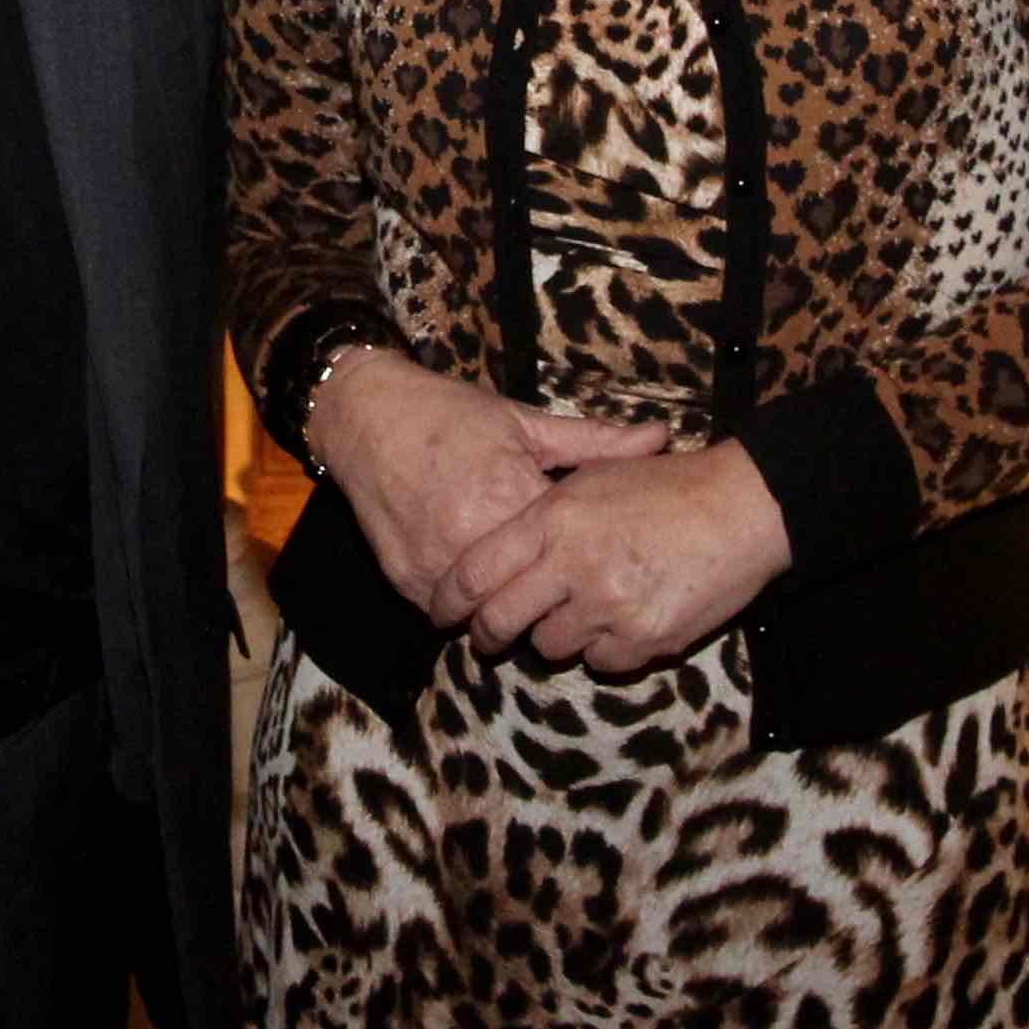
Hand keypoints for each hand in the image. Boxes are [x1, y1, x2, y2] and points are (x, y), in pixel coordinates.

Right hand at [311, 349, 671, 626]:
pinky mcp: (406, 580)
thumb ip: (595, 442)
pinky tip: (482, 585)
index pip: (566, 554)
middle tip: (567, 589)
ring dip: (507, 606)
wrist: (366, 417)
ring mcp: (435, 563)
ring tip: (524, 592)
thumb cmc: (451, 414)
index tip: (603, 560)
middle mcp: (470, 536)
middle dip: (551, 595)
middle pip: (530, 594)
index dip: (590, 561)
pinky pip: (448, 612)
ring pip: (488, 614)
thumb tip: (662, 437)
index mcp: (509, 494)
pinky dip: (466, 605)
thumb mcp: (525, 422)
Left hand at [452, 439, 794, 675]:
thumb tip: (492, 547)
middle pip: (500, 622)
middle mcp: (574, 565)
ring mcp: (609, 607)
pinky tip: (620, 618)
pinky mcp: (644, 640)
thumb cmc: (665, 486)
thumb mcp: (593, 477)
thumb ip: (541, 512)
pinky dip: (602, 647)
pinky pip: (599, 662)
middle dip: (486, 635)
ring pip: (549, 647)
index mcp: (553, 518)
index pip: (475, 572)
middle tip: (487, 637)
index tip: (442, 611)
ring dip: (555, 635)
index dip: (449, 599)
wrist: (742, 510)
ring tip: (577, 610)